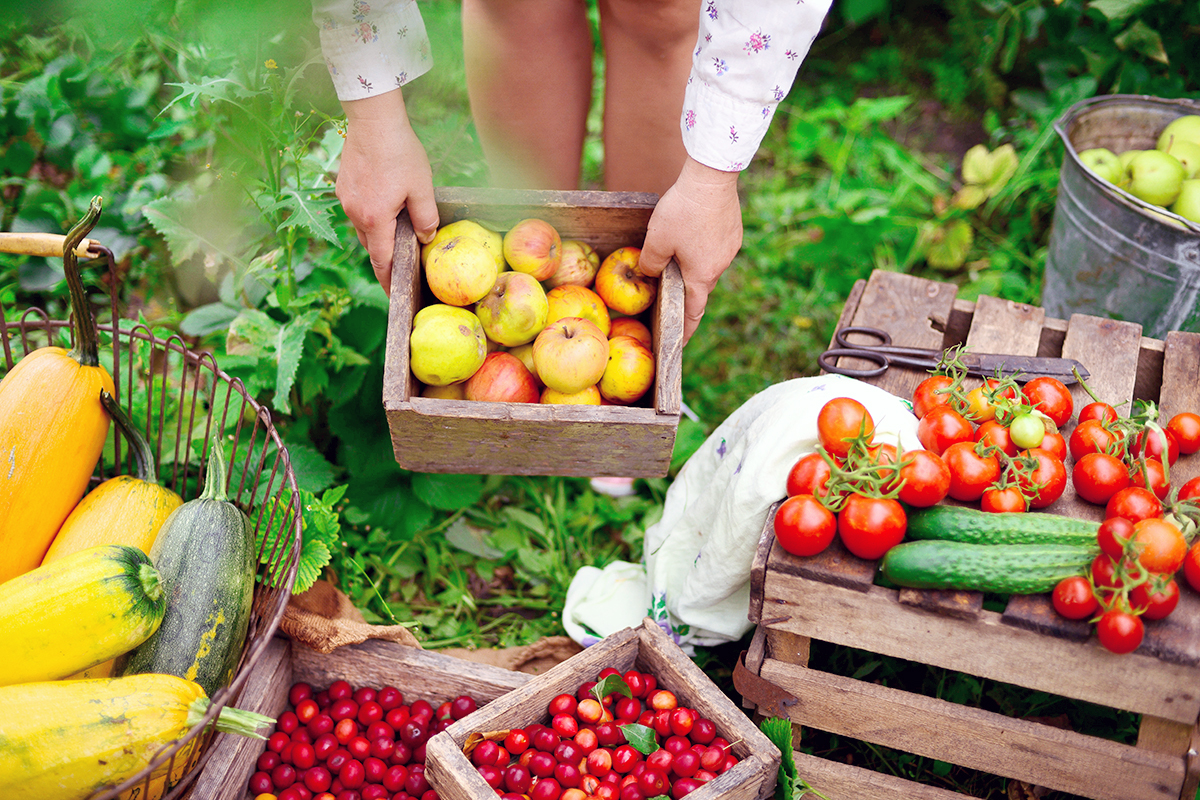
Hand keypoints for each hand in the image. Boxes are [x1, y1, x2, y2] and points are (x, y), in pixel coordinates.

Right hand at [336, 90, 439, 294]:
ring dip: (378, 235)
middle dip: (385, 259)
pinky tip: (384, 206)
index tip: (393, 295)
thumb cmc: (400, 152)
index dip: (389, 280)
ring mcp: (346, 199)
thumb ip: (425, 217)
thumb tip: (426, 237)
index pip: (382, 261)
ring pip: (364, 228)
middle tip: (401, 267)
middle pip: (372, 246)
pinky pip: (358, 210)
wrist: (373, 119)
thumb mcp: (422, 188)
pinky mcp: (343, 185)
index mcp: (375, 219)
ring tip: (395, 234)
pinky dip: (371, 216)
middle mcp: (355, 213)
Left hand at [637, 157, 742, 342]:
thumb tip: (650, 274)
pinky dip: (702, 250)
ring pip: (707, 267)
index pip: (693, 313)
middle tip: (669, 295)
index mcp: (701, 276)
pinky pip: (714, 249)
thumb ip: (650, 263)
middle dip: (685, 294)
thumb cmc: (682, 212)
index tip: (679, 344)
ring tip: (677, 257)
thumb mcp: (656, 240)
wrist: (712, 178)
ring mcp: (729, 249)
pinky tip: (691, 234)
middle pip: (699, 288)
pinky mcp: (732, 233)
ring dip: (693, 268)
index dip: (685, 331)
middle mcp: (719, 267)